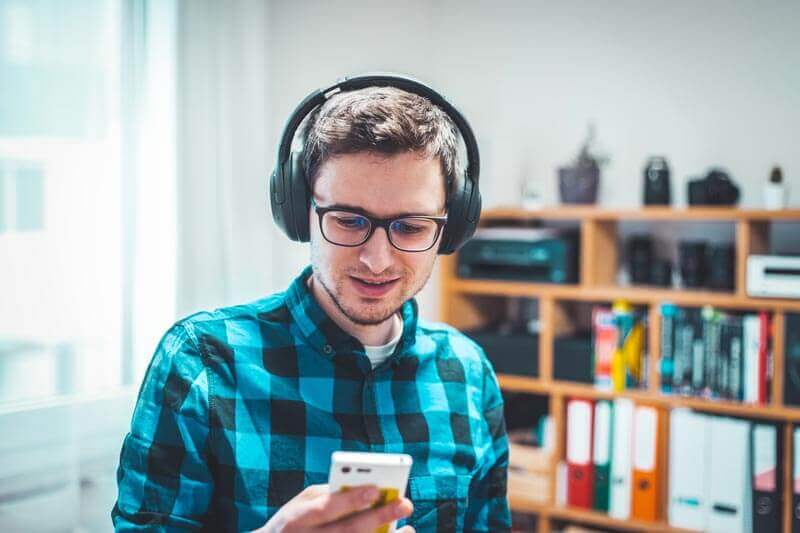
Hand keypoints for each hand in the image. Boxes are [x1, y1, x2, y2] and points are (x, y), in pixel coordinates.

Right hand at [252, 483, 414, 531]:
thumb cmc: (294, 523)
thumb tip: (364, 487)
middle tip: (404, 504)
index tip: (376, 490)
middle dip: (378, 517)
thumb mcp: (301, 504)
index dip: (350, 500)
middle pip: (347, 532)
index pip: (326, 508)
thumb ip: (328, 495)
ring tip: (408, 529)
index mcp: (297, 519)